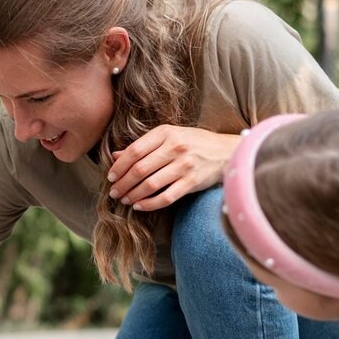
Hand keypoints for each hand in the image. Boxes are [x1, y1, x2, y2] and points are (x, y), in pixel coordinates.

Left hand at [107, 126, 240, 211]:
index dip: (119, 166)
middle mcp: (175, 148)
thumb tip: (115, 155)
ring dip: (133, 194)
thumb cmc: (195, 142)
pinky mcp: (192, 182)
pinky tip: (140, 206)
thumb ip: (143, 145)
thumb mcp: (170, 136)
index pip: (134, 151)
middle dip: (123, 183)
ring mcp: (184, 165)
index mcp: (166, 132)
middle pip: (140, 169)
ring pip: (150, 184)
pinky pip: (165, 197)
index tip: (110, 176)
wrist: (227, 151)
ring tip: (125, 199)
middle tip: (114, 192)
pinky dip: (150, 204)